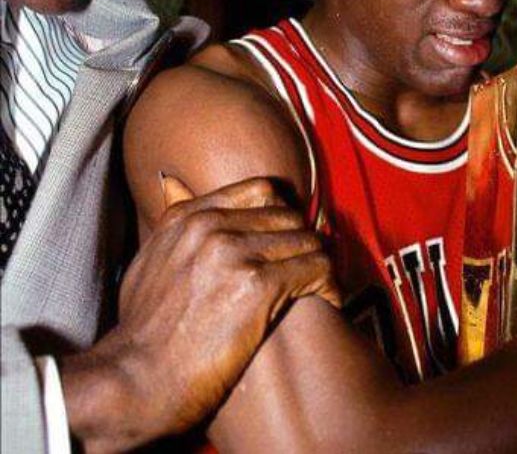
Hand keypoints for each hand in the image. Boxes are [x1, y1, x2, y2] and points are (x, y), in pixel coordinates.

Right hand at [62, 176, 338, 451]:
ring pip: (307, 240)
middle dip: (303, 243)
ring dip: (319, 265)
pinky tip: (329, 301)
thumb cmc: (142, 335)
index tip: (289, 239)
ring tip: (323, 288)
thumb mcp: (150, 263)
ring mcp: (235, 252)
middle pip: (288, 216)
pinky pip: (316, 268)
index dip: (283, 215)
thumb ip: (176, 232)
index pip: (260, 191)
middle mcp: (212, 226)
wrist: (133, 381)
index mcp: (187, 217)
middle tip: (311, 269)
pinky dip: (329, 285)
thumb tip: (179, 195)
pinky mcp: (257, 284)